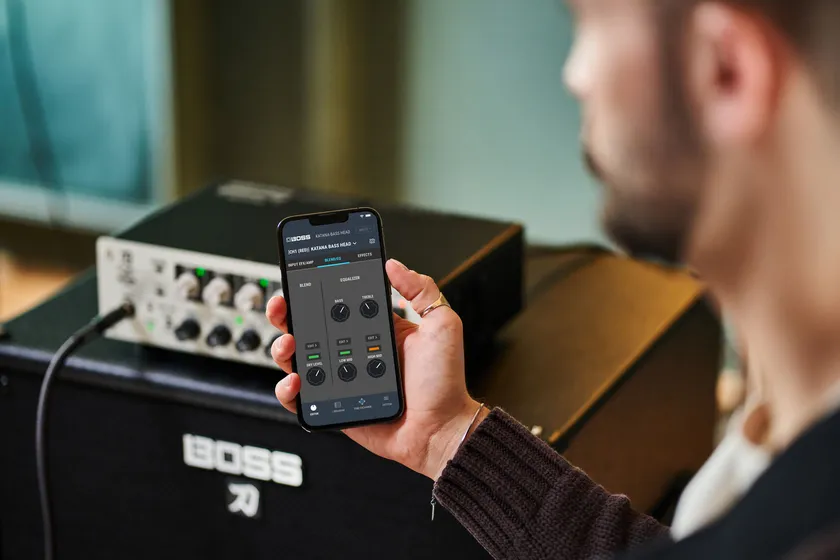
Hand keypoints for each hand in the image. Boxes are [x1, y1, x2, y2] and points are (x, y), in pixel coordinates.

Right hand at [266, 259, 487, 479]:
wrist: (441, 428)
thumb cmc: (445, 382)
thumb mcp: (442, 325)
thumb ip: (422, 291)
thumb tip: (394, 265)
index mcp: (375, 329)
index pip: (336, 303)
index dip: (315, 291)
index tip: (300, 280)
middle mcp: (354, 351)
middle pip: (309, 327)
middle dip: (287, 314)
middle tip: (282, 308)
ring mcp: (341, 378)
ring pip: (298, 359)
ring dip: (283, 348)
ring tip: (289, 345)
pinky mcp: (333, 405)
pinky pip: (301, 398)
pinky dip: (288, 389)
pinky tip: (295, 381)